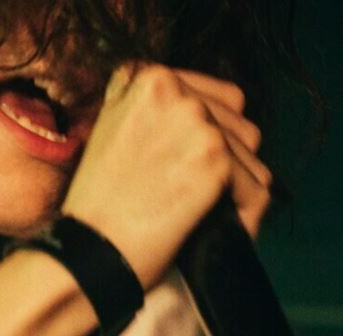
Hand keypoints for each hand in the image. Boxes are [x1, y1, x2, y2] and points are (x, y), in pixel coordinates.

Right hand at [61, 64, 271, 288]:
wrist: (86, 251)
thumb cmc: (97, 208)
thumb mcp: (115, 135)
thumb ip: (158, 119)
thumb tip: (208, 128)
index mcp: (143, 76)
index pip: (214, 96)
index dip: (214, 137)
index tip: (200, 167)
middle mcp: (172, 88)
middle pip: (239, 123)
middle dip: (231, 163)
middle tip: (206, 198)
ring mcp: (196, 121)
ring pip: (251, 156)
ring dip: (239, 190)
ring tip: (213, 216)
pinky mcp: (214, 157)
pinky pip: (256, 188)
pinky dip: (246, 215)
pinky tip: (225, 230)